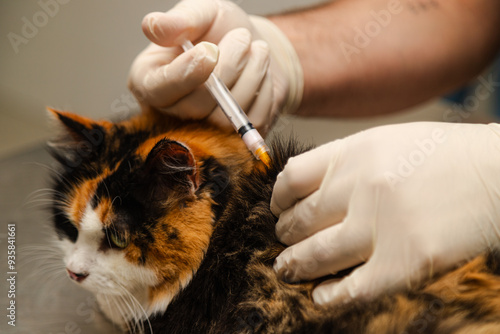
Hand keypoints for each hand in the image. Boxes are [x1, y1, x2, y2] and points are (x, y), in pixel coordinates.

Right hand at [127, 0, 302, 134]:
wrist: (256, 48)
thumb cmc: (222, 29)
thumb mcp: (203, 13)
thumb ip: (181, 19)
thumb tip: (152, 27)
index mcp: (149, 80)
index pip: (158, 90)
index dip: (186, 73)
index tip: (210, 51)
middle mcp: (170, 112)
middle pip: (196, 107)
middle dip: (228, 68)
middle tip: (243, 37)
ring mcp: (203, 132)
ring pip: (226, 118)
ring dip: (251, 77)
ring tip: (259, 49)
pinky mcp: (234, 141)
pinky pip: (251, 123)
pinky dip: (264, 93)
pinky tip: (262, 74)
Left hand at [270, 122, 499, 304]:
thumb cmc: (444, 156)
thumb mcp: (386, 142)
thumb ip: (344, 161)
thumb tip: (301, 186)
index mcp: (354, 152)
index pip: (291, 178)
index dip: (278, 198)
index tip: (279, 209)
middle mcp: (361, 186)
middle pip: (299, 219)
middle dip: (285, 235)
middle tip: (283, 242)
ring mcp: (381, 225)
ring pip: (315, 254)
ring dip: (294, 266)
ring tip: (287, 269)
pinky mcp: (405, 262)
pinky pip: (351, 288)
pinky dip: (329, 296)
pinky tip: (320, 296)